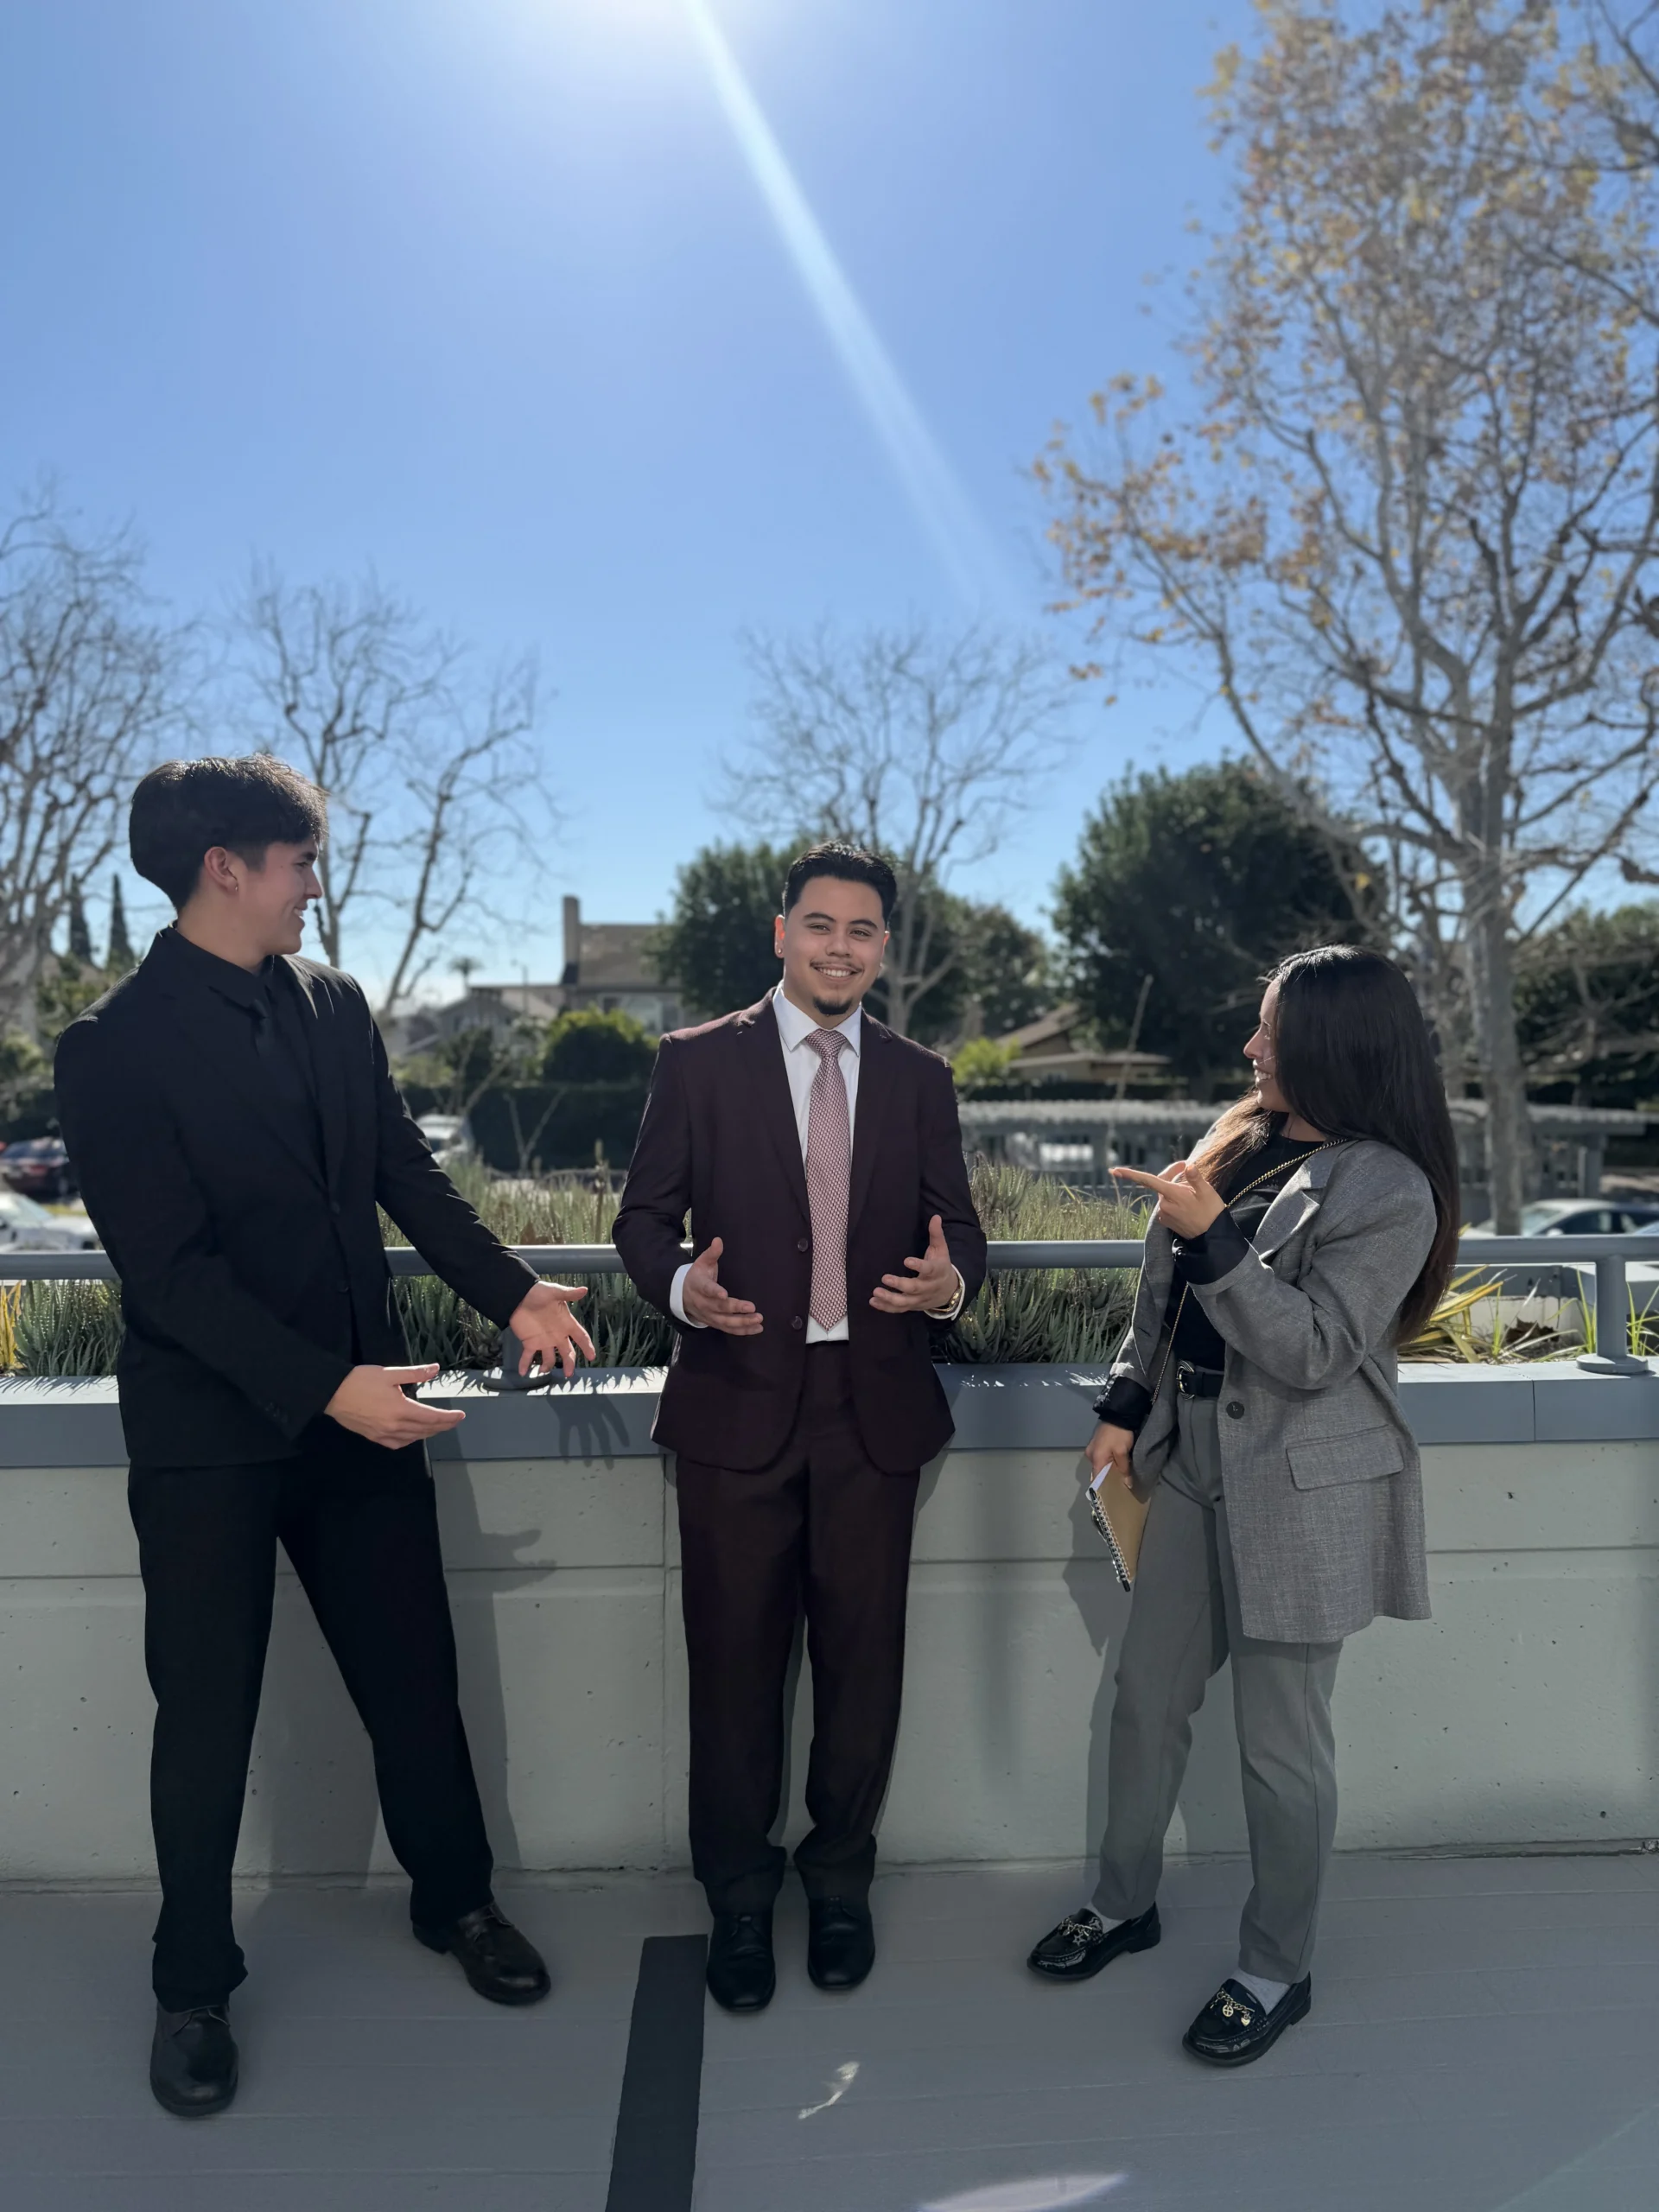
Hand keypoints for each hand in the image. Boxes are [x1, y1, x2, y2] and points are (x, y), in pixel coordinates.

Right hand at [325, 1363, 464, 1449]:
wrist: (332, 1393)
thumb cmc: (360, 1380)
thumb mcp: (390, 1373)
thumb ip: (415, 1373)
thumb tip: (435, 1369)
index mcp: (401, 1410)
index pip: (432, 1418)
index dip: (448, 1418)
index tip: (460, 1416)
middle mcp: (395, 1426)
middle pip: (425, 1430)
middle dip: (442, 1426)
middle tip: (454, 1421)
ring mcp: (383, 1434)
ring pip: (413, 1438)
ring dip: (428, 1433)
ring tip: (438, 1427)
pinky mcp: (373, 1436)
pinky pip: (397, 1443)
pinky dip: (410, 1440)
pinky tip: (412, 1436)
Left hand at [509, 1280, 594, 1379]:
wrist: (518, 1294)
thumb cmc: (538, 1292)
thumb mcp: (555, 1292)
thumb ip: (569, 1294)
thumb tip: (584, 1290)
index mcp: (565, 1323)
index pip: (580, 1336)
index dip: (587, 1346)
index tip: (592, 1357)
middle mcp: (556, 1335)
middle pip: (566, 1352)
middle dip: (569, 1363)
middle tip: (568, 1374)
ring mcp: (543, 1340)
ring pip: (549, 1358)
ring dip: (547, 1366)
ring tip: (543, 1371)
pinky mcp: (529, 1342)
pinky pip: (528, 1356)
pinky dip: (524, 1364)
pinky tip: (523, 1372)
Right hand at [681, 1236, 763, 1334]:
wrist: (682, 1296)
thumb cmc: (697, 1276)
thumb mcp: (701, 1262)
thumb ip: (712, 1253)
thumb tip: (718, 1240)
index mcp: (699, 1286)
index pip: (707, 1289)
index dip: (715, 1292)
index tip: (724, 1294)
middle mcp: (703, 1303)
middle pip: (719, 1308)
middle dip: (735, 1309)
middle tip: (752, 1308)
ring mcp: (709, 1316)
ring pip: (725, 1322)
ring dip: (742, 1323)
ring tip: (758, 1320)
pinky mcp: (715, 1323)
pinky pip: (729, 1329)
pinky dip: (743, 1331)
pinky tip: (757, 1329)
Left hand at [870, 1214, 959, 1314]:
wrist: (950, 1291)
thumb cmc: (942, 1266)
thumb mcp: (942, 1250)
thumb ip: (936, 1234)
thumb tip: (935, 1217)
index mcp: (936, 1271)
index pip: (928, 1269)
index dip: (918, 1265)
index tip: (906, 1260)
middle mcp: (928, 1287)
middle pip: (914, 1288)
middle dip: (899, 1284)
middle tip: (884, 1278)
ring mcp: (920, 1299)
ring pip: (905, 1302)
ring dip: (890, 1298)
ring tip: (875, 1292)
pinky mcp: (913, 1306)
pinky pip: (899, 1309)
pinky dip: (886, 1307)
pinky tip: (874, 1301)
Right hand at [1086, 1420, 1135, 1494]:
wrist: (1118, 1414)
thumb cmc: (1119, 1435)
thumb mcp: (1122, 1452)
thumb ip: (1124, 1469)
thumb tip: (1127, 1484)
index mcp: (1095, 1459)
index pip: (1096, 1479)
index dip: (1104, 1487)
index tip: (1113, 1494)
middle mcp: (1090, 1455)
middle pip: (1099, 1471)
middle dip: (1109, 1478)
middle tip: (1121, 1484)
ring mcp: (1092, 1448)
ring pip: (1101, 1464)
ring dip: (1109, 1469)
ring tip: (1121, 1475)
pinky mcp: (1097, 1443)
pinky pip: (1102, 1457)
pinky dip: (1108, 1462)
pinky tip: (1117, 1464)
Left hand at [1111, 1156, 1224, 1238]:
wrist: (1211, 1237)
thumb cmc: (1211, 1212)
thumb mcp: (1207, 1192)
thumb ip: (1195, 1178)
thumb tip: (1188, 1166)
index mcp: (1173, 1195)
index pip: (1148, 1181)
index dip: (1131, 1175)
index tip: (1115, 1170)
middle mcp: (1164, 1205)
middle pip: (1160, 1184)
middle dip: (1171, 1175)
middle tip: (1185, 1167)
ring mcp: (1163, 1214)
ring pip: (1165, 1194)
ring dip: (1173, 1189)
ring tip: (1192, 1192)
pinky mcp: (1165, 1221)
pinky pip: (1166, 1205)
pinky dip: (1173, 1200)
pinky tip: (1186, 1203)